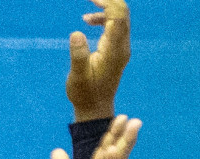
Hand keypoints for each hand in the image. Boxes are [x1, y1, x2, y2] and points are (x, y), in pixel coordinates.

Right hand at [67, 0, 129, 121]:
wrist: (95, 108)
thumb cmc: (84, 94)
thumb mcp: (77, 77)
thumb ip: (78, 55)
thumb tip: (76, 33)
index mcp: (114, 50)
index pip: (118, 16)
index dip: (107, 3)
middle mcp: (122, 46)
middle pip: (123, 12)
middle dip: (108, 1)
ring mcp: (121, 48)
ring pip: (120, 17)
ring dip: (105, 9)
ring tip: (85, 12)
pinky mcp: (117, 50)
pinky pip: (115, 26)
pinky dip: (103, 18)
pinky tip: (88, 21)